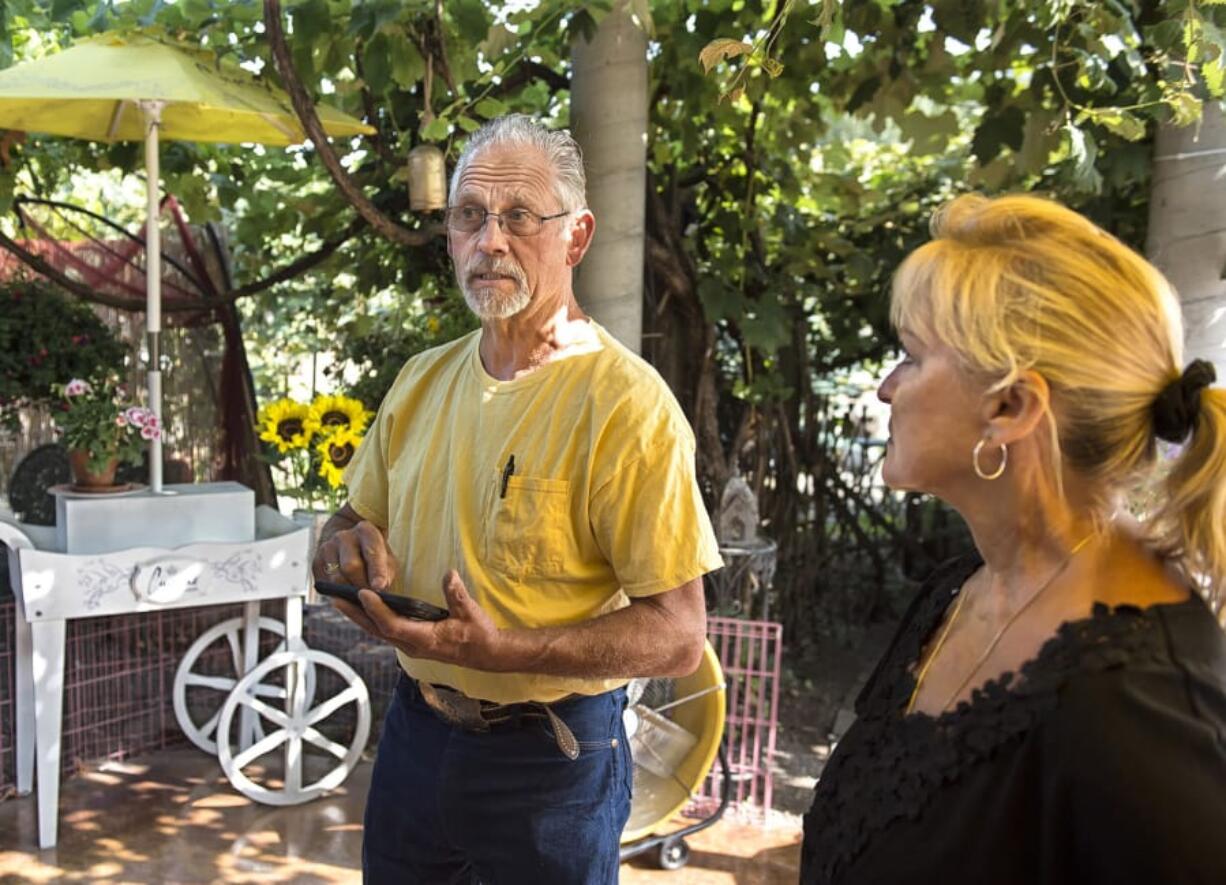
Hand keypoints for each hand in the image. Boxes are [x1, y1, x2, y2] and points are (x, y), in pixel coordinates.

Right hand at [312, 519, 397, 590]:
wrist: (349, 544)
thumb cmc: (373, 555)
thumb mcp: (386, 558)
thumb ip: (386, 572)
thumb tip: (378, 589)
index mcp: (365, 531)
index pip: (372, 552)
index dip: (376, 571)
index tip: (379, 587)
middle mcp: (343, 537)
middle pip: (350, 566)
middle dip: (362, 586)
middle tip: (371, 598)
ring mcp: (327, 548)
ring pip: (337, 578)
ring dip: (349, 592)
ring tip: (360, 597)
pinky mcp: (316, 563)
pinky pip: (326, 585)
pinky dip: (338, 594)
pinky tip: (347, 594)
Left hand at [354, 569, 504, 670]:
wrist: (486, 654)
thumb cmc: (479, 634)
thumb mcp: (471, 613)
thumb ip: (457, 595)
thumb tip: (449, 574)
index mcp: (425, 639)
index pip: (393, 625)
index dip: (376, 610)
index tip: (363, 593)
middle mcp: (413, 646)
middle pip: (376, 630)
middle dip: (355, 614)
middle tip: (335, 597)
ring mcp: (410, 646)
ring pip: (377, 632)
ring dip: (359, 617)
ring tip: (341, 601)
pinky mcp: (412, 642)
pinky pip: (385, 631)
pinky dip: (370, 619)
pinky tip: (362, 608)